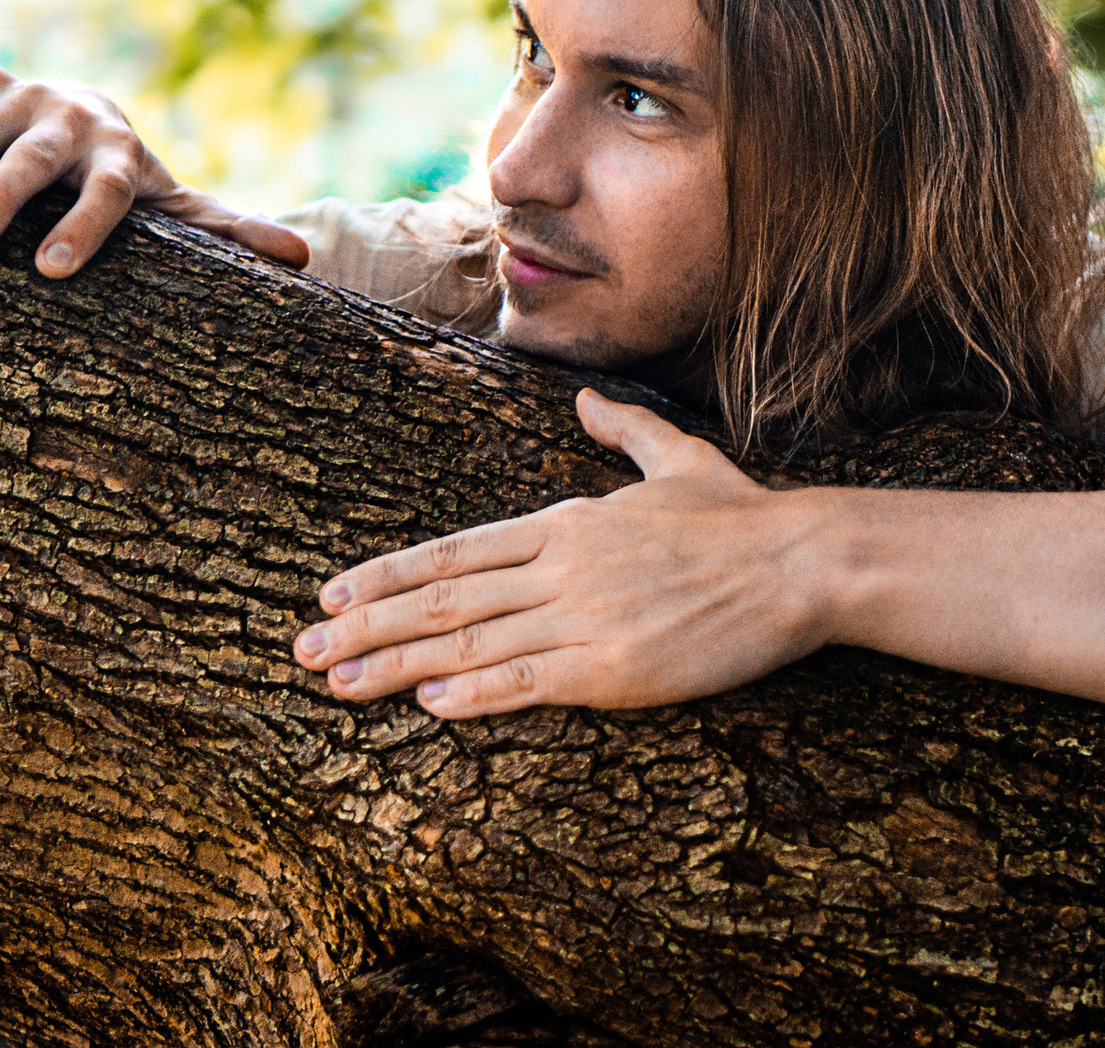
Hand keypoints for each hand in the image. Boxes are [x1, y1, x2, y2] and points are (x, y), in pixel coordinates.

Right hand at [0, 65, 309, 276]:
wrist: (91, 114)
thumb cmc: (128, 179)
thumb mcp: (176, 206)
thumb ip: (228, 232)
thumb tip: (304, 257)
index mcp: (119, 152)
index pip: (106, 191)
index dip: (84, 227)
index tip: (54, 273)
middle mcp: (68, 118)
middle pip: (32, 161)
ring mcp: (17, 94)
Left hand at [295, 390, 836, 716]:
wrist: (801, 561)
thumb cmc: (742, 517)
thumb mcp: (675, 459)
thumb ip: (619, 432)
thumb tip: (585, 399)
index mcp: (567, 522)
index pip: (454, 551)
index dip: (387, 575)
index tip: (333, 592)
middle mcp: (561, 566)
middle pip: (442, 599)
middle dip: (365, 625)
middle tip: (303, 649)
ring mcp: (584, 618)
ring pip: (469, 644)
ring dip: (395, 666)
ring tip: (337, 685)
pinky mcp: (615, 668)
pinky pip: (529, 682)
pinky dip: (474, 693)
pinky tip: (429, 704)